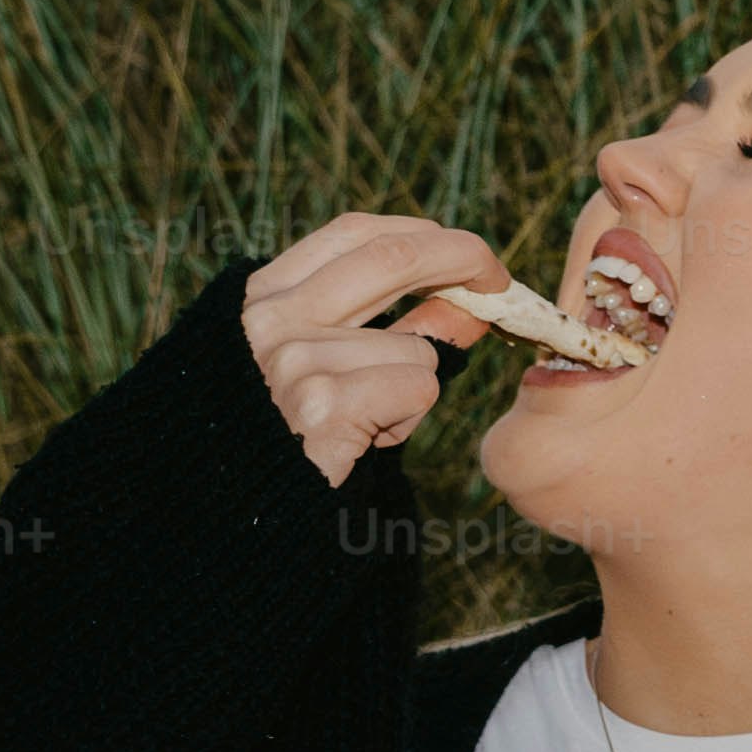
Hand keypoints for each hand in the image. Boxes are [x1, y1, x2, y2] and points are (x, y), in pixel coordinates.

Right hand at [241, 212, 512, 486]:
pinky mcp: (323, 406)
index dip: (423, 236)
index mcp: (263, 297)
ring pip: (417, 345)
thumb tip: (471, 296)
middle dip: (462, 259)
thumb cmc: (298, 439)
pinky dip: (410, 417)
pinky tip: (365, 440)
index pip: (355, 235)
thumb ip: (396, 325)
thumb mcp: (338, 367)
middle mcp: (270, 319)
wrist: (253, 517)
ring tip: (369, 422)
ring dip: (416, 385)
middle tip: (499, 283)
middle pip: (392, 258)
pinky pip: (418, 387)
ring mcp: (293, 361)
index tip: (466, 256)